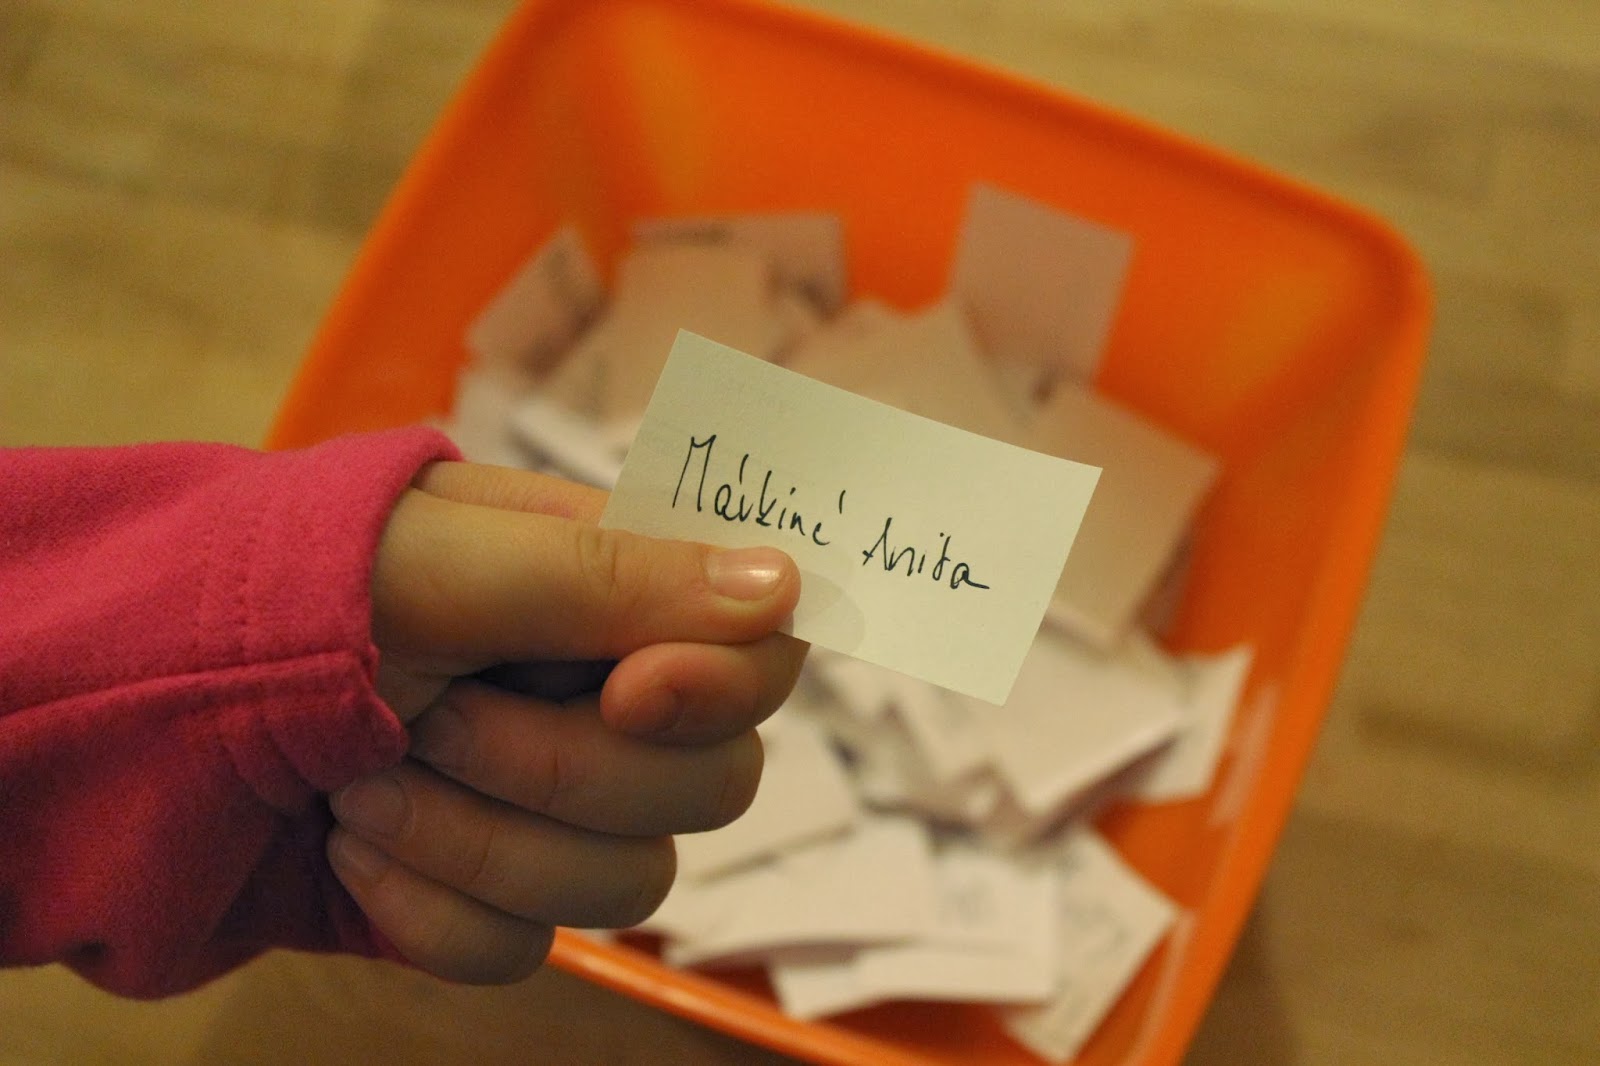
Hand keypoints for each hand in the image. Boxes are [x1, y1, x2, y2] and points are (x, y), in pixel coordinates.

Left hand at [326, 461, 806, 983]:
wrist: (125, 722)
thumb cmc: (281, 595)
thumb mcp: (446, 561)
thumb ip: (618, 575)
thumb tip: (791, 587)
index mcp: (605, 592)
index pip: (758, 654)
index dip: (717, 689)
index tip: (627, 694)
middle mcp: (594, 700)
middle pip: (709, 786)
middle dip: (558, 770)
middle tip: (435, 717)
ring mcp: (543, 810)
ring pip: (625, 884)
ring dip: (477, 839)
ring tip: (362, 782)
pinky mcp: (481, 899)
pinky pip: (526, 948)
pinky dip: (429, 908)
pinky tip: (351, 849)